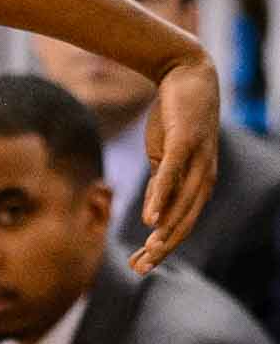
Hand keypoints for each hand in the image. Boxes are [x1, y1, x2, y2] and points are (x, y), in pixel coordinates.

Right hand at [132, 54, 220, 272]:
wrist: (185, 74)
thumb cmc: (175, 117)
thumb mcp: (163, 155)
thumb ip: (160, 184)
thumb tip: (151, 215)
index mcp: (198, 182)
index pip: (181, 222)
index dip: (162, 246)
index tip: (139, 264)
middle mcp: (204, 176)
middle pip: (184, 221)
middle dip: (163, 248)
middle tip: (141, 269)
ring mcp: (197, 160)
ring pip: (183, 204)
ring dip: (166, 231)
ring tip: (149, 250)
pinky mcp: (185, 143)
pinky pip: (173, 176)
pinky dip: (162, 200)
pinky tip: (150, 218)